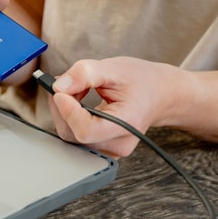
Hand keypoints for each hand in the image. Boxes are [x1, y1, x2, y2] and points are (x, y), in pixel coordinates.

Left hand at [45, 57, 182, 157]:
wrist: (159, 94)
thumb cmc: (142, 81)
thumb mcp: (115, 68)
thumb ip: (86, 73)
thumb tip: (58, 86)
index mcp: (126, 124)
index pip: (86, 130)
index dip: (68, 110)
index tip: (60, 90)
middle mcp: (119, 144)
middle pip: (74, 134)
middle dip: (63, 106)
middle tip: (67, 83)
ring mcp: (110, 150)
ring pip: (71, 136)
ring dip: (65, 111)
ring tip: (78, 91)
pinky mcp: (102, 149)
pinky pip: (75, 137)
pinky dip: (70, 118)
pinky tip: (79, 103)